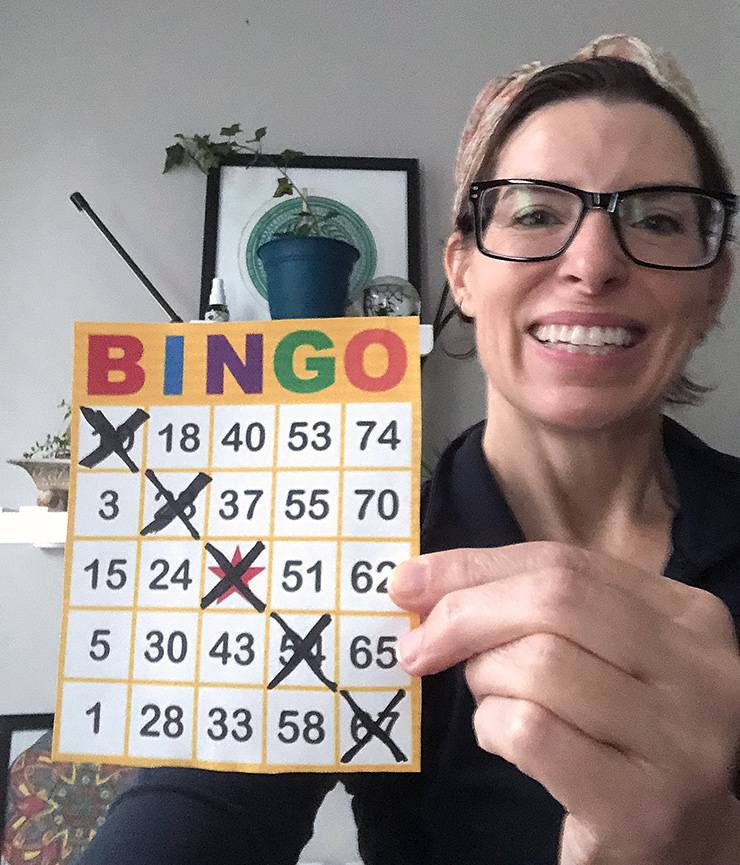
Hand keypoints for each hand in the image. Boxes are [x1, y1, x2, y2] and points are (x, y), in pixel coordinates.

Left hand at [389, 541, 739, 864]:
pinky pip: (532, 733)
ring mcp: (679, 739)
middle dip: (465, 615)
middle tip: (420, 647)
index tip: (409, 583)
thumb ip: (522, 602)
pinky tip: (503, 739)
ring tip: (492, 700)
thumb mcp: (590, 651)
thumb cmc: (617, 730)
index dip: (475, 567)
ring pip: (540, 664)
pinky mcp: (642, 805)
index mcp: (686, 615)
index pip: (564, 562)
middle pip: (554, 601)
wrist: (679, 844)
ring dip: (485, 679)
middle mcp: (700, 669)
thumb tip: (415, 580)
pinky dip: (493, 727)